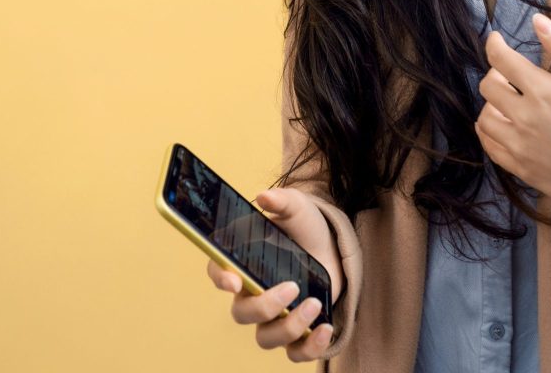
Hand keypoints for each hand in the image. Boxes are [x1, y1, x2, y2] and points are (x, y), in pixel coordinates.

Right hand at [204, 187, 339, 360]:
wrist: (332, 246)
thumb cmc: (304, 227)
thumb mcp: (296, 207)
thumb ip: (281, 201)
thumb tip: (264, 196)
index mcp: (243, 262)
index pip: (218, 273)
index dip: (220, 279)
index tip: (233, 279)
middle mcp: (253, 293)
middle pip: (242, 313)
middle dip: (264, 306)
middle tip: (292, 287)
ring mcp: (274, 316)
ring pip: (266, 338)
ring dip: (289, 327)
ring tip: (315, 304)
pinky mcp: (298, 331)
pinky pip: (294, 353)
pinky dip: (309, 348)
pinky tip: (325, 329)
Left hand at [474, 12, 550, 224]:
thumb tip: (538, 21)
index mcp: (543, 93)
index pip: (501, 60)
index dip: (494, 44)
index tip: (496, 39)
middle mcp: (524, 120)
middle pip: (487, 88)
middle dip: (495, 73)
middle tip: (510, 72)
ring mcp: (521, 149)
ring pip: (483, 120)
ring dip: (490, 104)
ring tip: (509, 101)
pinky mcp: (524, 171)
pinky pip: (490, 149)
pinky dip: (490, 133)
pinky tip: (503, 127)